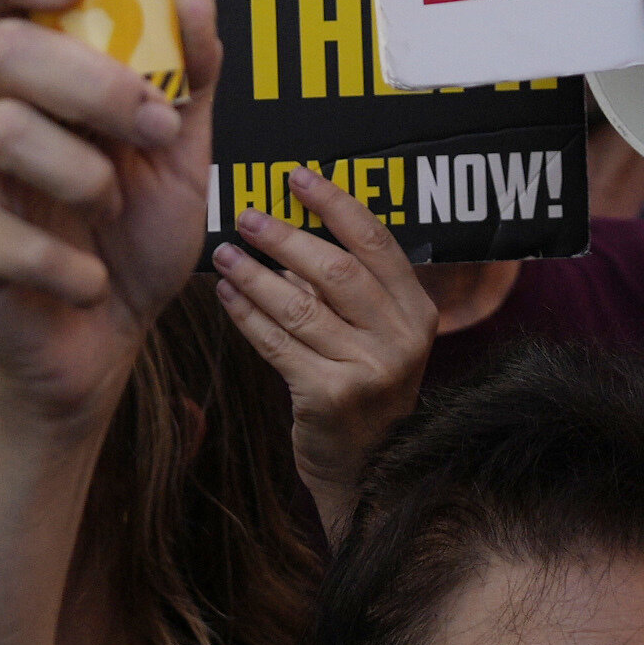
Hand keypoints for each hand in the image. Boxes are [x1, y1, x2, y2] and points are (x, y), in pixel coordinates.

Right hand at [0, 0, 221, 415]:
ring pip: (3, 132)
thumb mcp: (182, 154)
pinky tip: (91, 281)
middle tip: (153, 127)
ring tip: (113, 209)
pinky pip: (5, 237)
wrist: (109, 341)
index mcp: (41, 74)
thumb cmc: (135, 234)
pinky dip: (73, 266)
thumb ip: (191, 76)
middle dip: (93, 84)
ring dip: (86, 177)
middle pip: (5, 50)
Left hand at [211, 163, 434, 494]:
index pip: (376, 242)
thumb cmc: (362, 387)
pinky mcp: (330, 397)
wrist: (365, 467)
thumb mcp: (374, 335)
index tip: (296, 177)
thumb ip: (344, 287)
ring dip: (256, 275)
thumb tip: (289, 225)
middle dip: (286, 237)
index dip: (334, 203)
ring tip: (225, 254)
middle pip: (337, 270)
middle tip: (247, 217)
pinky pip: (278, 344)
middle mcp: (401, 338)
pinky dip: (248, 315)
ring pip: (301, 306)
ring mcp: (369, 370)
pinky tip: (228, 296)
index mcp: (418, 311)